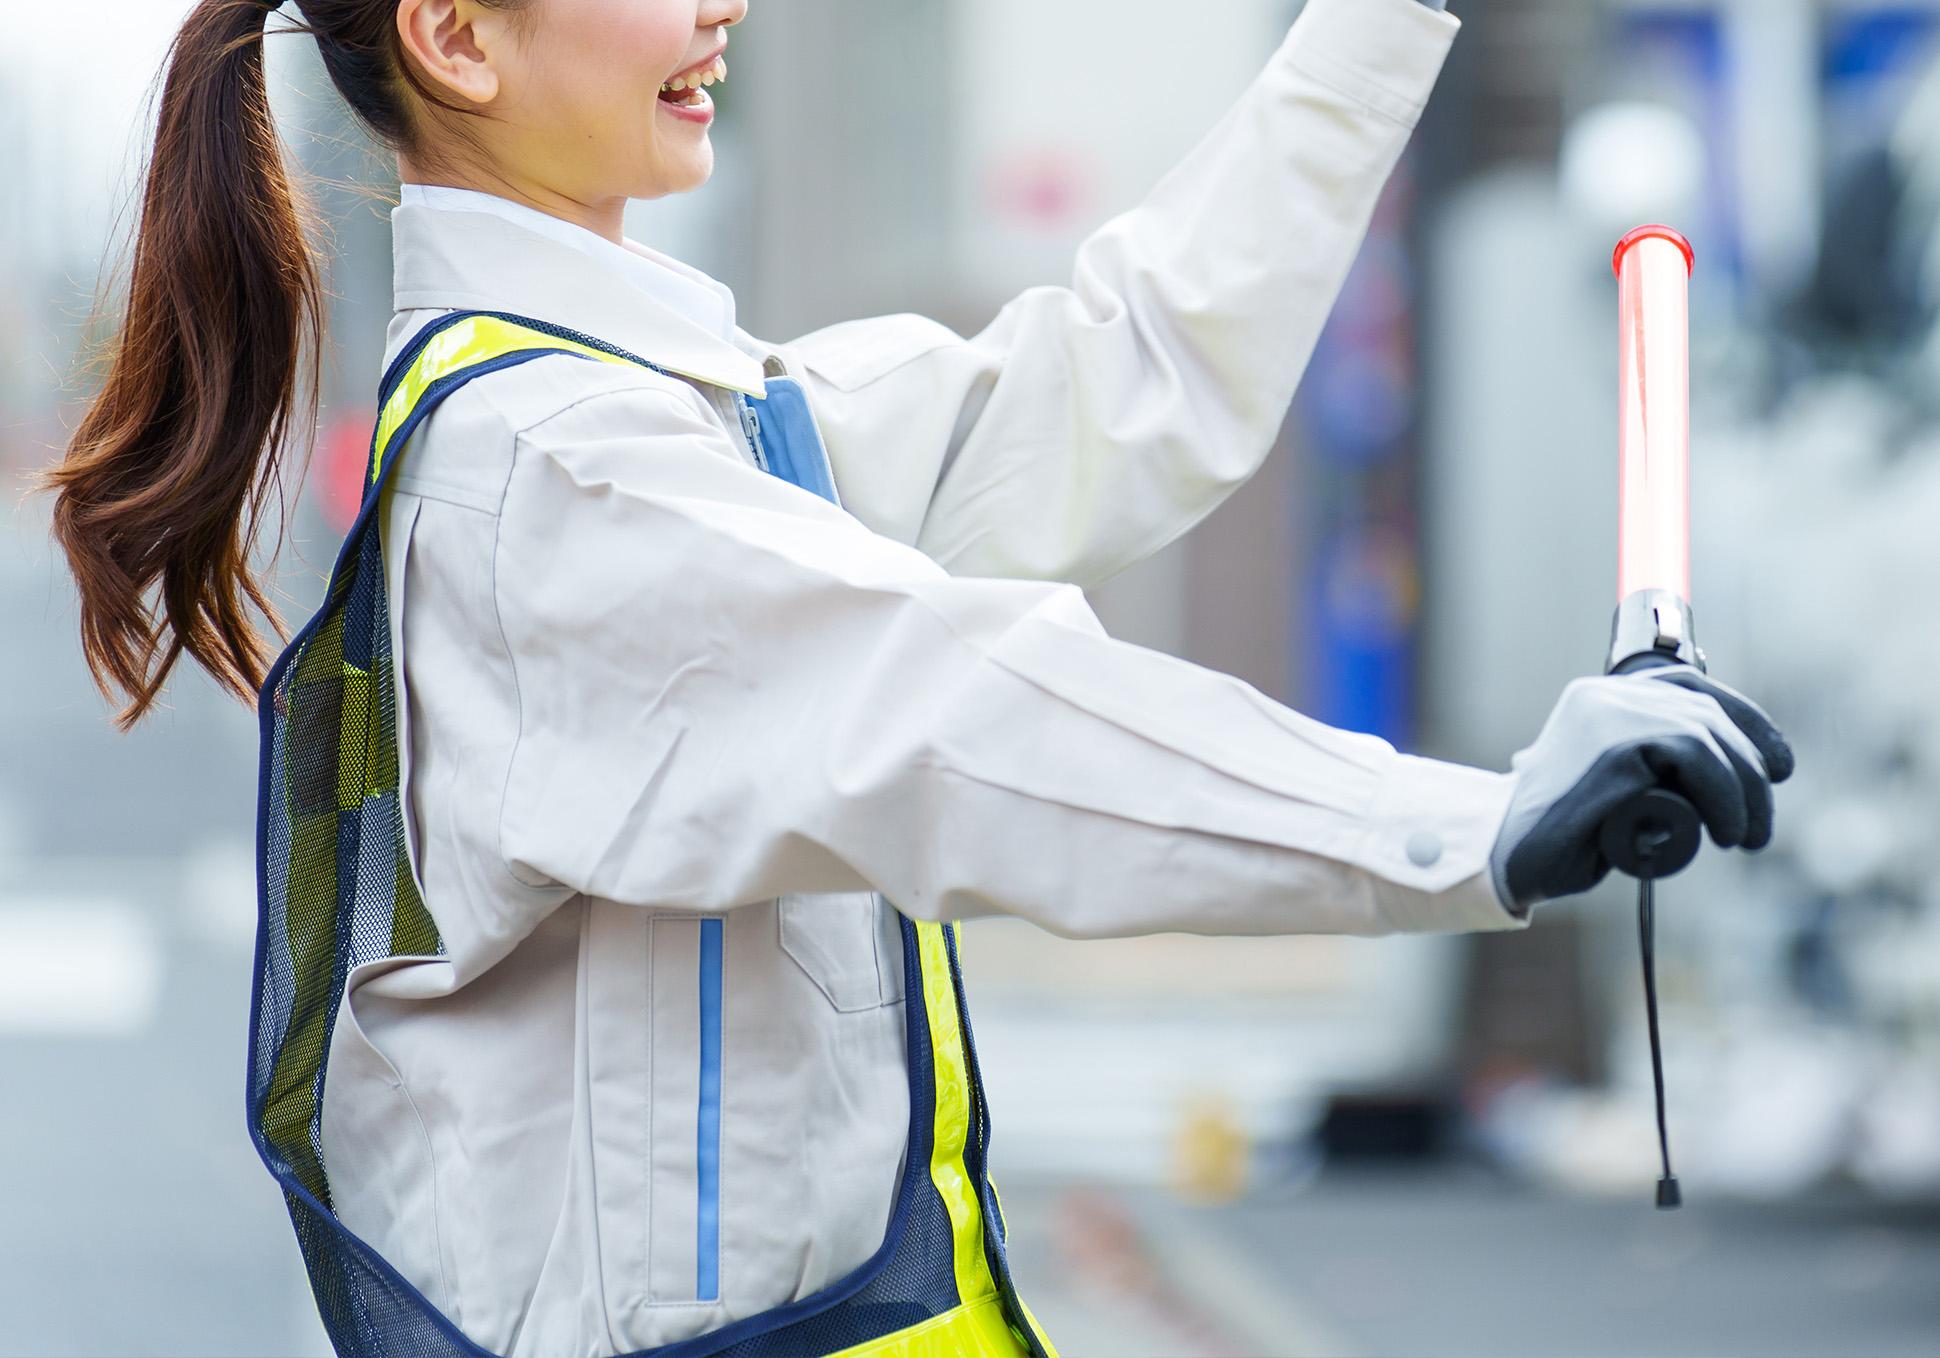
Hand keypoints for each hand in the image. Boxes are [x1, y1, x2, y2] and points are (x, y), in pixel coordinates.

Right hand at [1488, 664, 1795, 912]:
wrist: (1509, 858)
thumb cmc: (1562, 835)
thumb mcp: (1615, 785)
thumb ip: (1650, 765)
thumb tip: (1719, 768)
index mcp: (1598, 697)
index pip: (1690, 687)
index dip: (1747, 723)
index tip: (1779, 769)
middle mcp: (1603, 695)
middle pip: (1708, 713)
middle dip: (1751, 771)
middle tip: (1759, 828)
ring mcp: (1607, 716)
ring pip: (1707, 735)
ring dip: (1742, 792)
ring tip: (1744, 837)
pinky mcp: (1614, 748)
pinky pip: (1695, 758)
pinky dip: (1723, 798)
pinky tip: (1724, 832)